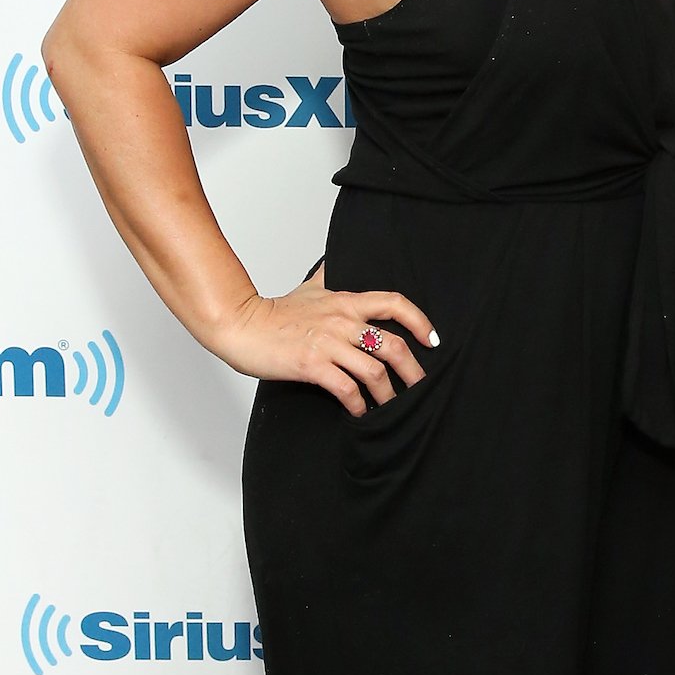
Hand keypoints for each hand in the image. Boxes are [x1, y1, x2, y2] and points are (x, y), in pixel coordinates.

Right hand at [208, 264, 437, 415]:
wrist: (241, 325)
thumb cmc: (276, 311)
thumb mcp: (311, 287)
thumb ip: (331, 276)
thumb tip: (340, 262)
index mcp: (346, 301)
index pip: (394, 303)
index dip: (420, 320)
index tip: (433, 340)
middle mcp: (343, 321)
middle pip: (393, 344)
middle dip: (413, 370)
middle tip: (420, 388)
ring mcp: (328, 344)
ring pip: (374, 371)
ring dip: (388, 395)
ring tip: (391, 407)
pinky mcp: (312, 365)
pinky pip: (347, 388)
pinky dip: (359, 405)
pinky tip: (360, 412)